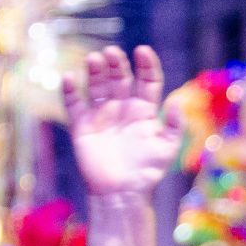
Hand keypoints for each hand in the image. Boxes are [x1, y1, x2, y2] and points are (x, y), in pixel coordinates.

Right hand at [61, 45, 182, 196]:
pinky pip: (74, 104)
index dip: (146, 65)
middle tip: (112, 53)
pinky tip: (69, 78)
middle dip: (116, 63)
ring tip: (94, 59)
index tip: (142, 51)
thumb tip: (176, 103)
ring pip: (97, 85)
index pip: (147, 80)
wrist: (121, 194)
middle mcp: (122, 108)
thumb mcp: (166, 149)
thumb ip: (174, 127)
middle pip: (119, 77)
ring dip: (95, 71)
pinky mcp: (82, 125)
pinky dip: (70, 91)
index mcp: (144, 111)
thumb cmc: (147, 172)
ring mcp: (101, 115)